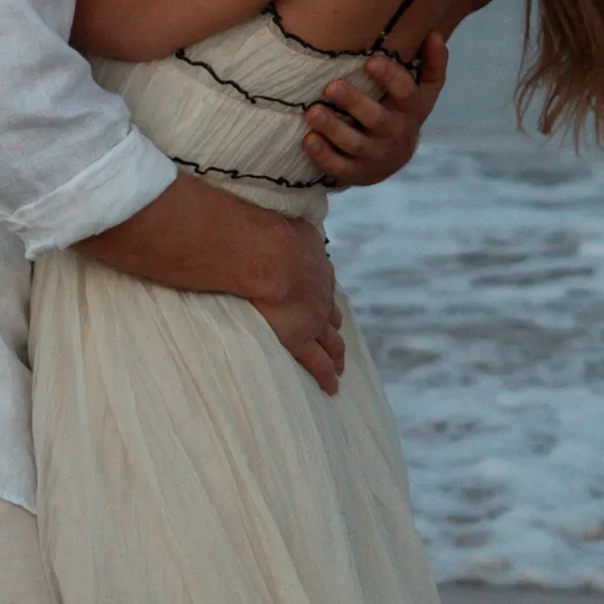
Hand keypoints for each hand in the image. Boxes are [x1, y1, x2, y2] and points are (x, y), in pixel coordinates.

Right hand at [252, 216, 345, 394]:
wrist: (266, 253)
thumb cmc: (264, 230)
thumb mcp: (278, 220)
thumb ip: (279, 224)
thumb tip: (268, 215)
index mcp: (314, 263)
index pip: (320, 282)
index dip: (322, 293)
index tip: (322, 301)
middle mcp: (320, 292)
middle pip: (332, 314)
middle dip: (335, 326)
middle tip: (337, 337)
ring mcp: (314, 318)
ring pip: (331, 341)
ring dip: (336, 353)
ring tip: (338, 366)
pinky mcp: (301, 340)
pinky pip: (318, 364)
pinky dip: (326, 377)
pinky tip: (331, 388)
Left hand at [304, 32, 446, 188]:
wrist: (392, 159)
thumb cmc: (401, 112)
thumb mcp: (422, 92)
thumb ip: (432, 64)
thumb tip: (434, 33)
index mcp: (412, 110)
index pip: (406, 93)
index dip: (391, 78)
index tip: (371, 61)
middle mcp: (396, 133)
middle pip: (377, 119)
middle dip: (354, 102)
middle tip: (331, 86)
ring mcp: (376, 155)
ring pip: (354, 144)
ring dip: (333, 128)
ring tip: (312, 112)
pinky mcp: (356, 172)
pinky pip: (339, 167)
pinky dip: (323, 156)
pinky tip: (308, 140)